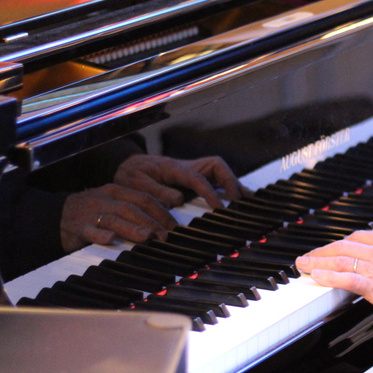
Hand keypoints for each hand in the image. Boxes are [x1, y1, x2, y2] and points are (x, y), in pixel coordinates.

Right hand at [60, 184, 178, 251]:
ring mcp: (91, 213)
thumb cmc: (91, 212)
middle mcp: (105, 199)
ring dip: (133, 228)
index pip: (144, 198)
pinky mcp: (78, 227)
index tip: (173, 226)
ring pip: (115, 219)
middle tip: (165, 236)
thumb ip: (134, 208)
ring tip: (148, 237)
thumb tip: (163, 218)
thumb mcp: (113, 203)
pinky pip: (90, 230)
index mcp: (116, 191)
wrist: (55, 215)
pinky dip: (100, 235)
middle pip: (132, 208)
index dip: (161, 212)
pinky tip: (110, 240)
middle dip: (151, 222)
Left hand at [113, 154, 246, 208]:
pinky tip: (237, 199)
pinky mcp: (193, 177)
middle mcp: (187, 166)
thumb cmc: (131, 174)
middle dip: (230, 181)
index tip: (219, 207)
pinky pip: (215, 179)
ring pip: (219, 172)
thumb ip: (157, 191)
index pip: (198, 178)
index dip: (210, 192)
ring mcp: (192, 170)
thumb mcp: (137, 183)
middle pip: (217, 167)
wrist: (127, 164)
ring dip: (233, 184)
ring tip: (246, 201)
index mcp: (174, 168)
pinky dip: (228, 187)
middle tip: (238, 201)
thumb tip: (179, 199)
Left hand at [296, 231, 372, 314]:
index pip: (357, 237)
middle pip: (343, 246)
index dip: (340, 243)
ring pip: (340, 259)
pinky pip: (346, 278)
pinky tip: (317, 275)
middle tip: (308, 256)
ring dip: (318, 261)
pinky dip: (329, 276)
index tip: (330, 248)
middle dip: (322, 251)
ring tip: (303, 265)